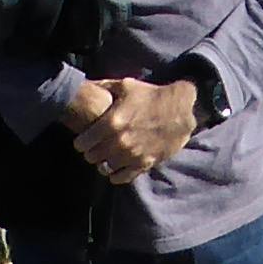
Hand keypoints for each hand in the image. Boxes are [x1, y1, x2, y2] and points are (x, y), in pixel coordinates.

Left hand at [65, 76, 201, 181]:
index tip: (84, 139)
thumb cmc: (152, 96)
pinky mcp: (144, 164)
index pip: (82, 143)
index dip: (81, 141)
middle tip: (96, 147)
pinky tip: (118, 166)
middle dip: (91, 152)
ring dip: (103, 163)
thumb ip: (104, 86)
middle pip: (92, 157)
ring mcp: (132, 155)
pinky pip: (122, 178)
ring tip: (107, 156)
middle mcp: (119, 142)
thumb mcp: (126, 85)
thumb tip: (86, 85)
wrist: (181, 110)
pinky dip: (116, 174)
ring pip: (105, 169)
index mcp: (111, 122)